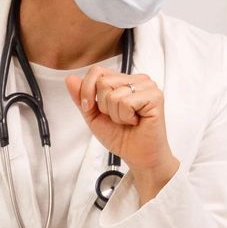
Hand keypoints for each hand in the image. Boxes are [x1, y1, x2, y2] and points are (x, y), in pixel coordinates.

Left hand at [66, 67, 177, 196]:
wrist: (137, 156)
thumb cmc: (121, 137)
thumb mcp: (93, 116)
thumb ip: (81, 97)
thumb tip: (70, 79)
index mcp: (122, 80)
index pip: (97, 71)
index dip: (87, 91)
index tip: (92, 108)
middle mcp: (136, 80)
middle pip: (103, 82)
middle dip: (103, 106)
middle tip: (117, 117)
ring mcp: (147, 87)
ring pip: (113, 94)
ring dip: (115, 114)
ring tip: (127, 120)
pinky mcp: (155, 96)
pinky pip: (126, 102)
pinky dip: (125, 117)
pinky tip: (135, 121)